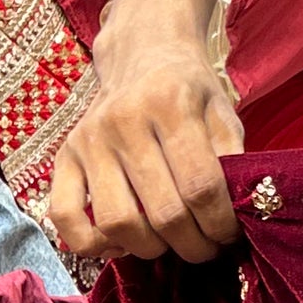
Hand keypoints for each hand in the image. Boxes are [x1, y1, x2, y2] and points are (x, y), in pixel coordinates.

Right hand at [50, 28, 243, 261]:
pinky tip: (120, 243)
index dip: (221, 224)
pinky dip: (91, 243)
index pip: (201, 187)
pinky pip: (64, 215)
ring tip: (170, 243)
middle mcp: (124, 121)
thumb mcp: (223, 115)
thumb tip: (239, 214)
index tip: (229, 234)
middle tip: (206, 245)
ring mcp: (89, 140)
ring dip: (151, 249)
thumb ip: (234, 161)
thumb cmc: (190, 92)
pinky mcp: (64, 155)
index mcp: (171, 106)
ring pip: (118, 222)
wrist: (143, 54)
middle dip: (194, 244)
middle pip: (163, 212)